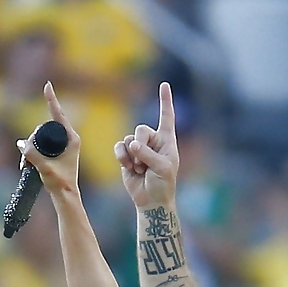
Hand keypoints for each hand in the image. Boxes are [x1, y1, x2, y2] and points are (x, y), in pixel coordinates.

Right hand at [17, 81, 81, 198]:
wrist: (65, 197)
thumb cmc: (60, 184)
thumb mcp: (45, 168)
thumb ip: (33, 155)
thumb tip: (20, 144)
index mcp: (72, 139)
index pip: (59, 115)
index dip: (51, 99)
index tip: (47, 85)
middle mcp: (69, 139)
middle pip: (46, 127)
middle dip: (33, 137)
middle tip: (25, 156)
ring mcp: (64, 145)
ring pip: (42, 136)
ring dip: (31, 146)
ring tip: (25, 163)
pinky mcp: (58, 151)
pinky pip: (43, 143)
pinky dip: (33, 150)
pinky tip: (26, 162)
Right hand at [115, 81, 178, 209]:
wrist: (151, 201)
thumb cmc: (163, 185)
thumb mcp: (162, 168)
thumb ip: (148, 154)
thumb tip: (132, 145)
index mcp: (167, 140)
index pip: (167, 116)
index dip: (165, 101)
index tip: (165, 85)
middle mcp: (153, 141)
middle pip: (141, 129)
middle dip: (140, 145)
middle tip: (143, 163)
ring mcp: (139, 148)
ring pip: (129, 140)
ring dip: (132, 156)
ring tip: (139, 169)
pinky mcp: (127, 156)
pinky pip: (120, 147)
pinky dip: (122, 156)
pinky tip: (128, 167)